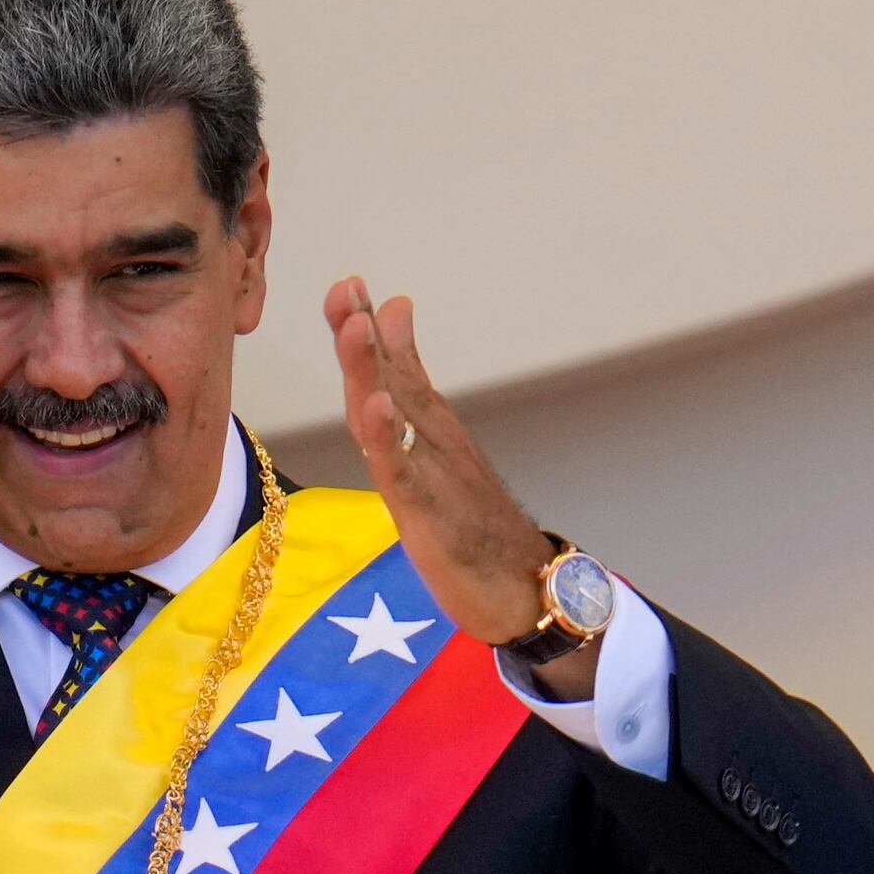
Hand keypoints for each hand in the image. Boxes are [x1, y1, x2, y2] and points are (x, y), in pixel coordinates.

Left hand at [324, 277, 600, 698]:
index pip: (394, 370)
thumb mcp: (437, 457)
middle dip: (363, 334)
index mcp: (428, 430)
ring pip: (395, 413)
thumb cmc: (475, 522)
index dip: (366, 329)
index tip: (349, 286)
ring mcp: (431, 472)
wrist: (525, 587)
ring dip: (374, 368)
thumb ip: (414, 400)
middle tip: (348, 288)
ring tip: (357, 326)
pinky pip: (404, 469)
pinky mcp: (429, 511)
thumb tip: (398, 343)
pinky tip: (376, 407)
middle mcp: (432, 441)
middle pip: (392, 379)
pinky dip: (390, 437)